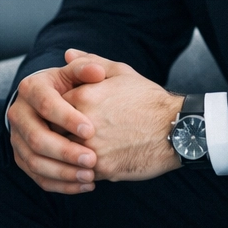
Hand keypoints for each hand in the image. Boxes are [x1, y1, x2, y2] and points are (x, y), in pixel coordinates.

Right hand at [7, 61, 105, 193]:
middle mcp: (18, 113)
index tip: (90, 131)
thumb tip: (97, 71)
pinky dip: (61, 185)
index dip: (66, 118)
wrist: (56, 104)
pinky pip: (38, 176)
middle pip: (35, 137)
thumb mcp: (78, 73)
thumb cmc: (72, 86)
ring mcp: (17, 138)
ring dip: (63, 172)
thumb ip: (87, 69)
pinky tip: (85, 185)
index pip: (45, 104)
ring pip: (34, 161)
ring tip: (90, 176)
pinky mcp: (23, 158)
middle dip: (64, 151)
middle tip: (92, 159)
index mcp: (31, 88)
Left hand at [60, 49, 182, 180]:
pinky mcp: (102, 168)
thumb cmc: (149, 100)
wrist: (177, 129)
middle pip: (51, 132)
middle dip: (56, 134)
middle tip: (63, 135)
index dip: (53, 113)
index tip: (59, 116)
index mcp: (83, 97)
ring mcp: (92, 147)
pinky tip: (90, 164)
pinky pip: (79, 172)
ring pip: (63, 154)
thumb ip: (90, 63)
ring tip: (76, 151)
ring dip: (66, 154)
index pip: (49, 107)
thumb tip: (67, 56)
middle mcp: (83, 122)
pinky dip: (81, 169)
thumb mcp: (121, 73)